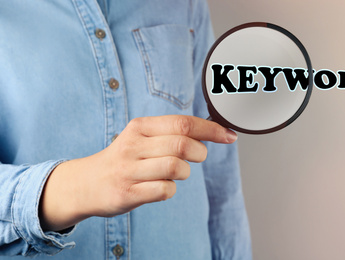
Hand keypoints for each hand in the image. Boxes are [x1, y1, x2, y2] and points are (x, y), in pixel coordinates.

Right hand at [39, 115, 236, 230]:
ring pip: (176, 168)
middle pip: (183, 145)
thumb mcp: (141, 138)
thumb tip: (210, 132)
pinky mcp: (127, 193)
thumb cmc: (124, 159)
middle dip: (200, 153)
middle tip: (196, 157)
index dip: (211, 129)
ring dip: (184, 173)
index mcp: (140, 127)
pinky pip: (165, 191)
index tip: (229, 136)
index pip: (183, 123)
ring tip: (173, 173)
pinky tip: (160, 187)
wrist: (86, 183)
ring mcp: (129, 170)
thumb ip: (171, 133)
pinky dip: (170, 190)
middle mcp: (133, 146)